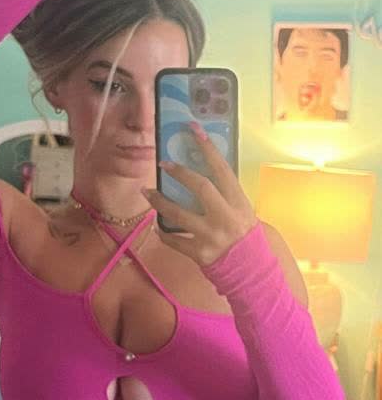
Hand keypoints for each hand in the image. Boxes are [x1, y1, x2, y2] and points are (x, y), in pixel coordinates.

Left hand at [143, 122, 258, 267]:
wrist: (251, 270)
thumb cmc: (244, 235)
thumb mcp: (241, 211)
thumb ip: (224, 194)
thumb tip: (198, 171)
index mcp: (239, 203)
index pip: (222, 170)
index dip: (208, 148)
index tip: (193, 129)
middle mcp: (226, 217)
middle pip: (200, 187)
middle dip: (179, 173)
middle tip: (162, 163)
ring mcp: (211, 236)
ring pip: (179, 214)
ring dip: (159, 202)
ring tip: (147, 192)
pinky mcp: (199, 253)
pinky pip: (174, 240)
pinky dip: (163, 232)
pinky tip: (157, 225)